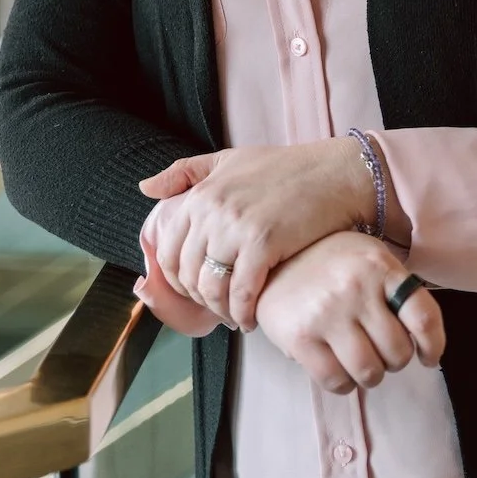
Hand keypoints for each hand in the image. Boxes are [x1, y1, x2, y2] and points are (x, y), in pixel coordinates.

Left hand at [138, 139, 375, 330]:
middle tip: (218, 308)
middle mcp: (212, 209)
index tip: (198, 290)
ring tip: (234, 316)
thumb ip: (184, 172)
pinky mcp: (263, 243)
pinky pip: (240, 293)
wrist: (332, 173)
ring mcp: (236, 227)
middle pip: (188, 275)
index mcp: (200, 193)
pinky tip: (251, 318)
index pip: (169, 252)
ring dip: (220, 311)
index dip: (179, 280)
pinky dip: (242, 313)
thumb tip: (144, 188)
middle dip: (200, 300)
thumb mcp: (228, 159)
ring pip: (211, 289)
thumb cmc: (283, 168)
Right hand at [255, 231, 445, 393]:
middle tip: (381, 353)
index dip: (433, 345)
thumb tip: (423, 339)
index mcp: (380, 265)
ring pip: (370, 371)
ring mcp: (328, 312)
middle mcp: (357, 286)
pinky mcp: (300, 336)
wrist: (271, 260)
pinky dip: (344, 384)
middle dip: (394, 360)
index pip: (424, 316)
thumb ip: (395, 289)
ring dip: (371, 375)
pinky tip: (339, 369)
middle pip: (398, 351)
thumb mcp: (368, 259)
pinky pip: (336, 381)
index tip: (428, 357)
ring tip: (361, 362)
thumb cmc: (330, 264)